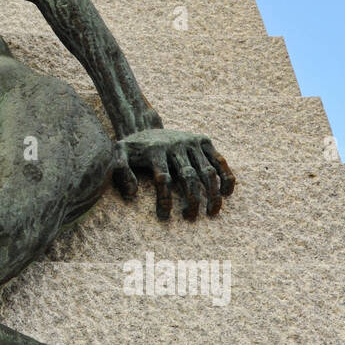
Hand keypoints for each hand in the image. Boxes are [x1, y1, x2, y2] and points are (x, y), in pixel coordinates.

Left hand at [112, 128, 235, 220]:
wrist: (144, 125)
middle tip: (190, 218)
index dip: (165, 200)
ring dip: (212, 193)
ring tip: (212, 212)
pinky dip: (226, 176)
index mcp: (155, 150)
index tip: (165, 217)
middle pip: (188, 176)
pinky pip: (219, 160)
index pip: (163, 179)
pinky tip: (227, 194)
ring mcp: (191, 142)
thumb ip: (120, 172)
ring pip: (207, 170)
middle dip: (192, 200)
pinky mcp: (203, 140)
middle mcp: (175, 145)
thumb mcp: (118, 154)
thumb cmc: (132, 148)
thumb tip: (132, 194)